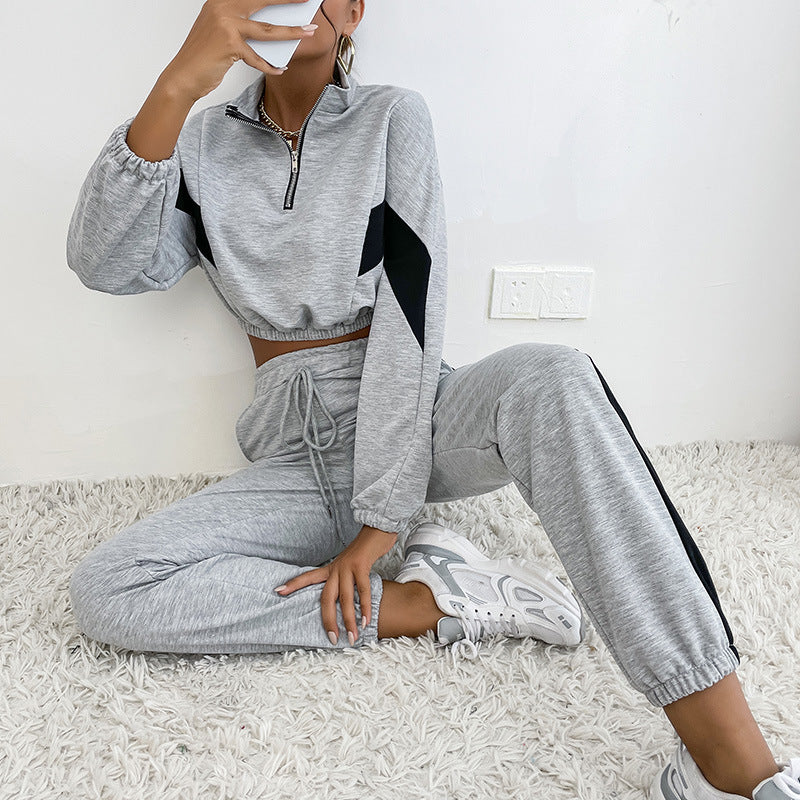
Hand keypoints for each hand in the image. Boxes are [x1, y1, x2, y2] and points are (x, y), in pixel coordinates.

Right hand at [161, 0, 316, 102]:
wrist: (183, 76)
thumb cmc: (203, 57)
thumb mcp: (220, 33)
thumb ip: (242, 26)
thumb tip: (271, 28)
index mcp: (220, 1)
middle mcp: (222, 7)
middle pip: (263, 1)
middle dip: (288, 1)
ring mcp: (226, 24)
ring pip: (267, 30)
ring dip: (292, 32)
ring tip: (309, 31)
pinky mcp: (230, 44)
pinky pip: (258, 57)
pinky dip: (270, 66)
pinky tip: (280, 69)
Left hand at [274, 525, 397, 645]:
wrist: (377, 528)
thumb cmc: (365, 549)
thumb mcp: (350, 563)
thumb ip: (346, 578)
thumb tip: (346, 596)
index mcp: (331, 568)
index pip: (308, 576)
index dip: (293, 584)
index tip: (277, 591)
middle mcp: (336, 568)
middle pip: (326, 597)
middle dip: (328, 620)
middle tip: (331, 639)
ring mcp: (348, 567)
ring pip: (344, 598)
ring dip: (349, 620)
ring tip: (352, 637)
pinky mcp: (361, 565)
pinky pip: (362, 590)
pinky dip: (365, 607)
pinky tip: (366, 621)